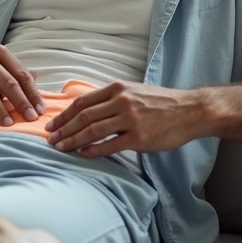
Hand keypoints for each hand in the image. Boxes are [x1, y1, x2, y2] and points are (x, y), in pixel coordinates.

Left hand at [44, 81, 211, 155]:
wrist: (191, 110)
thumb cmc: (161, 102)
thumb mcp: (134, 91)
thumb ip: (112, 98)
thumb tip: (88, 109)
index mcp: (117, 89)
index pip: (82, 102)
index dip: (64, 114)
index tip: (52, 124)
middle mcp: (121, 102)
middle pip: (83, 116)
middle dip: (63, 129)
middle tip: (50, 139)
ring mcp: (130, 120)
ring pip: (92, 131)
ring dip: (73, 141)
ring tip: (61, 148)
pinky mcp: (139, 137)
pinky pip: (110, 145)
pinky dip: (93, 150)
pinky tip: (82, 154)